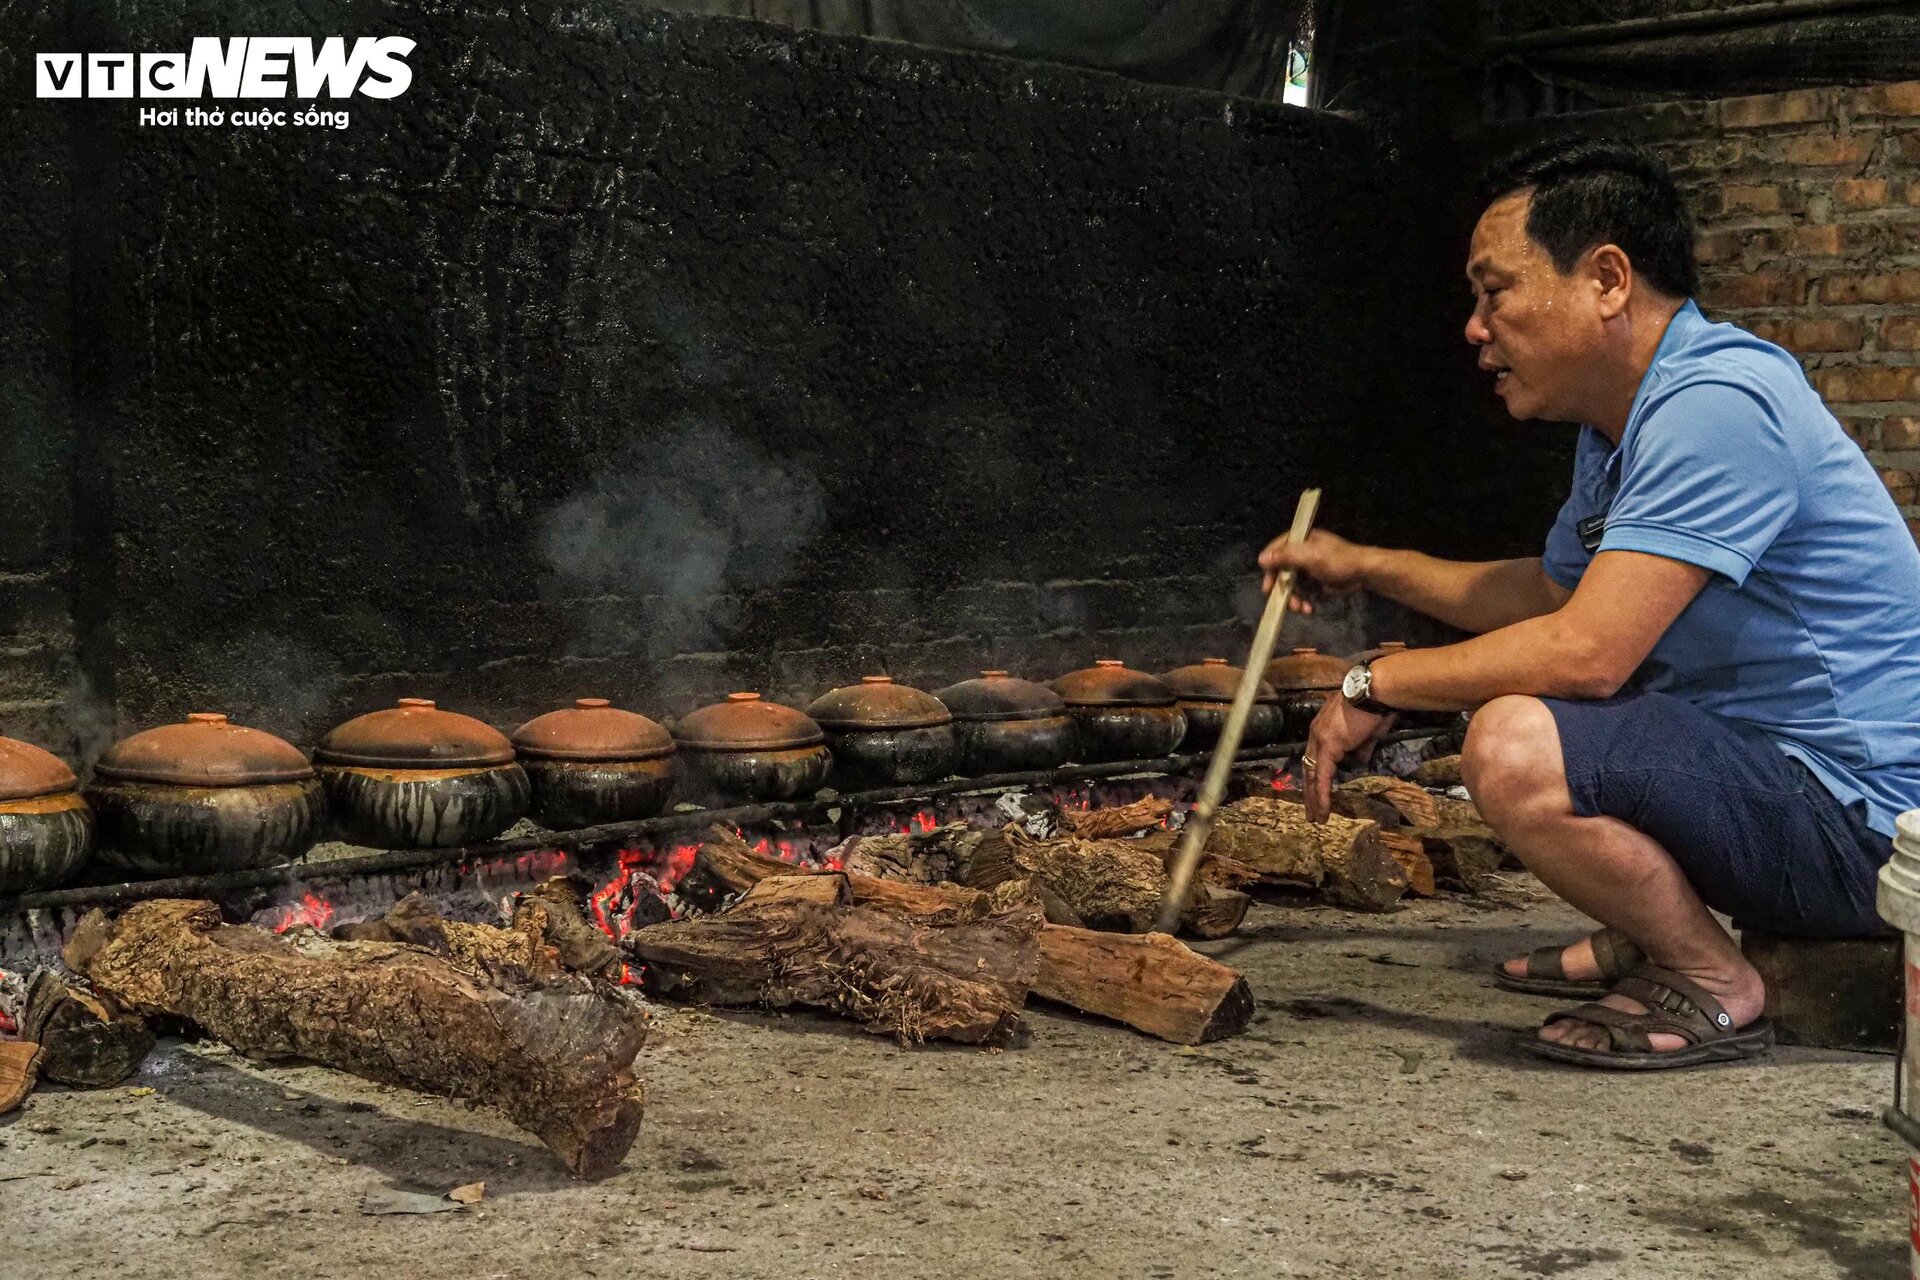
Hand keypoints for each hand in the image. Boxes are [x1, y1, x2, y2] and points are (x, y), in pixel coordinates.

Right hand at [1257, 529, 1374, 611]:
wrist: (1364, 573)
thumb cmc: (1338, 561)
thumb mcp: (1310, 556)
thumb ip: (1286, 556)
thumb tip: (1261, 558)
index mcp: (1300, 540)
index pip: (1276, 551)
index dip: (1270, 569)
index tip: (1268, 587)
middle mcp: (1302, 552)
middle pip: (1282, 571)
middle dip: (1284, 590)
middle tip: (1286, 604)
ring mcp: (1309, 567)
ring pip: (1292, 584)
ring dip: (1295, 598)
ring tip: (1302, 609)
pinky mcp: (1316, 580)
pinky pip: (1303, 591)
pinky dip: (1304, 600)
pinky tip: (1310, 608)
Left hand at [1301, 694, 1396, 821]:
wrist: (1375, 692)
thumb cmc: (1374, 708)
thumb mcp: (1367, 734)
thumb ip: (1361, 750)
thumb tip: (1360, 764)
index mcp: (1323, 729)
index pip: (1315, 758)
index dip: (1315, 777)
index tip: (1316, 793)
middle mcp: (1316, 734)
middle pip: (1308, 768)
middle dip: (1309, 792)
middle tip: (1311, 812)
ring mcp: (1320, 740)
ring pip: (1311, 775)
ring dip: (1313, 798)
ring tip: (1316, 818)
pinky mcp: (1328, 747)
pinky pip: (1321, 776)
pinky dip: (1321, 794)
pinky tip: (1322, 810)